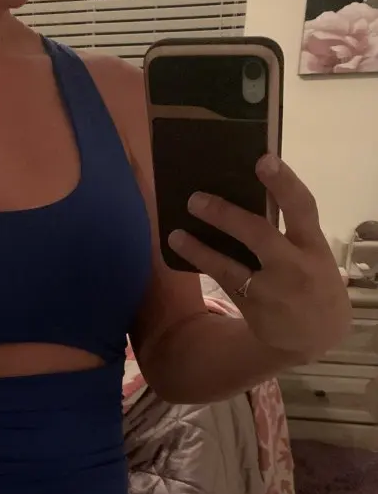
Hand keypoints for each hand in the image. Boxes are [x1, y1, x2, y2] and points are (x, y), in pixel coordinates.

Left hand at [168, 155, 350, 358]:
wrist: (317, 334)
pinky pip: (222, 279)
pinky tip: (181, 247)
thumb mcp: (314, 254)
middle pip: (259, 234)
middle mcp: (293, 266)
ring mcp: (271, 288)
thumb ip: (291, 230)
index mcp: (314, 246)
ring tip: (177, 232)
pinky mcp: (252, 305)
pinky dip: (202, 262)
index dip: (284, 182)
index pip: (303, 207)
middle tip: (195, 198)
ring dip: (200, 248)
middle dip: (226, 215)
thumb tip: (249, 193)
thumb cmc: (312, 280)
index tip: (263, 160)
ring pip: (230, 265)